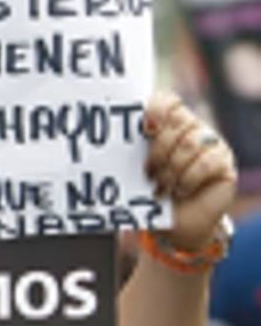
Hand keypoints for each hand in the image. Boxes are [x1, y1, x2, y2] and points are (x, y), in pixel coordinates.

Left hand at [143, 92, 236, 250]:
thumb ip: (128, 156)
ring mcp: (211, 143)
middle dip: (158, 150)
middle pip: (178, 122)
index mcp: (168, 125)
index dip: (157, 109)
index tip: (145, 129)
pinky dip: (189, 178)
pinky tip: (180, 190)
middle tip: (147, 174)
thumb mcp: (136, 174)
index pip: (168, 100)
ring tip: (160, 188)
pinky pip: (206, 162)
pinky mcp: (224, 161)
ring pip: (190, 143)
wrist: (177, 225)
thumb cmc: (151, 195)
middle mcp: (192, 128)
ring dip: (171, 169)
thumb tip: (101, 150)